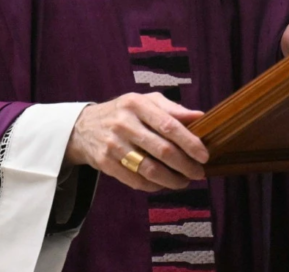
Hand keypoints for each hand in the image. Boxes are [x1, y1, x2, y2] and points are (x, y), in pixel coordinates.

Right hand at [64, 92, 208, 191]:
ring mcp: (113, 144)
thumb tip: (200, 117)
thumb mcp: (145, 102)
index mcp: (137, 104)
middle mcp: (124, 123)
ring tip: (184, 181)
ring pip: (149, 169)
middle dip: (185, 165)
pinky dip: (154, 186)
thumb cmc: (124, 112)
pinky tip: (164, 184)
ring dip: (172, 180)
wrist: (84, 127)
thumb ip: (172, 109)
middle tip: (199, 173)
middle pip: (162, 149)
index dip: (189, 142)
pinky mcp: (105, 163)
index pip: (169, 125)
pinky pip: (135, 180)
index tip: (204, 155)